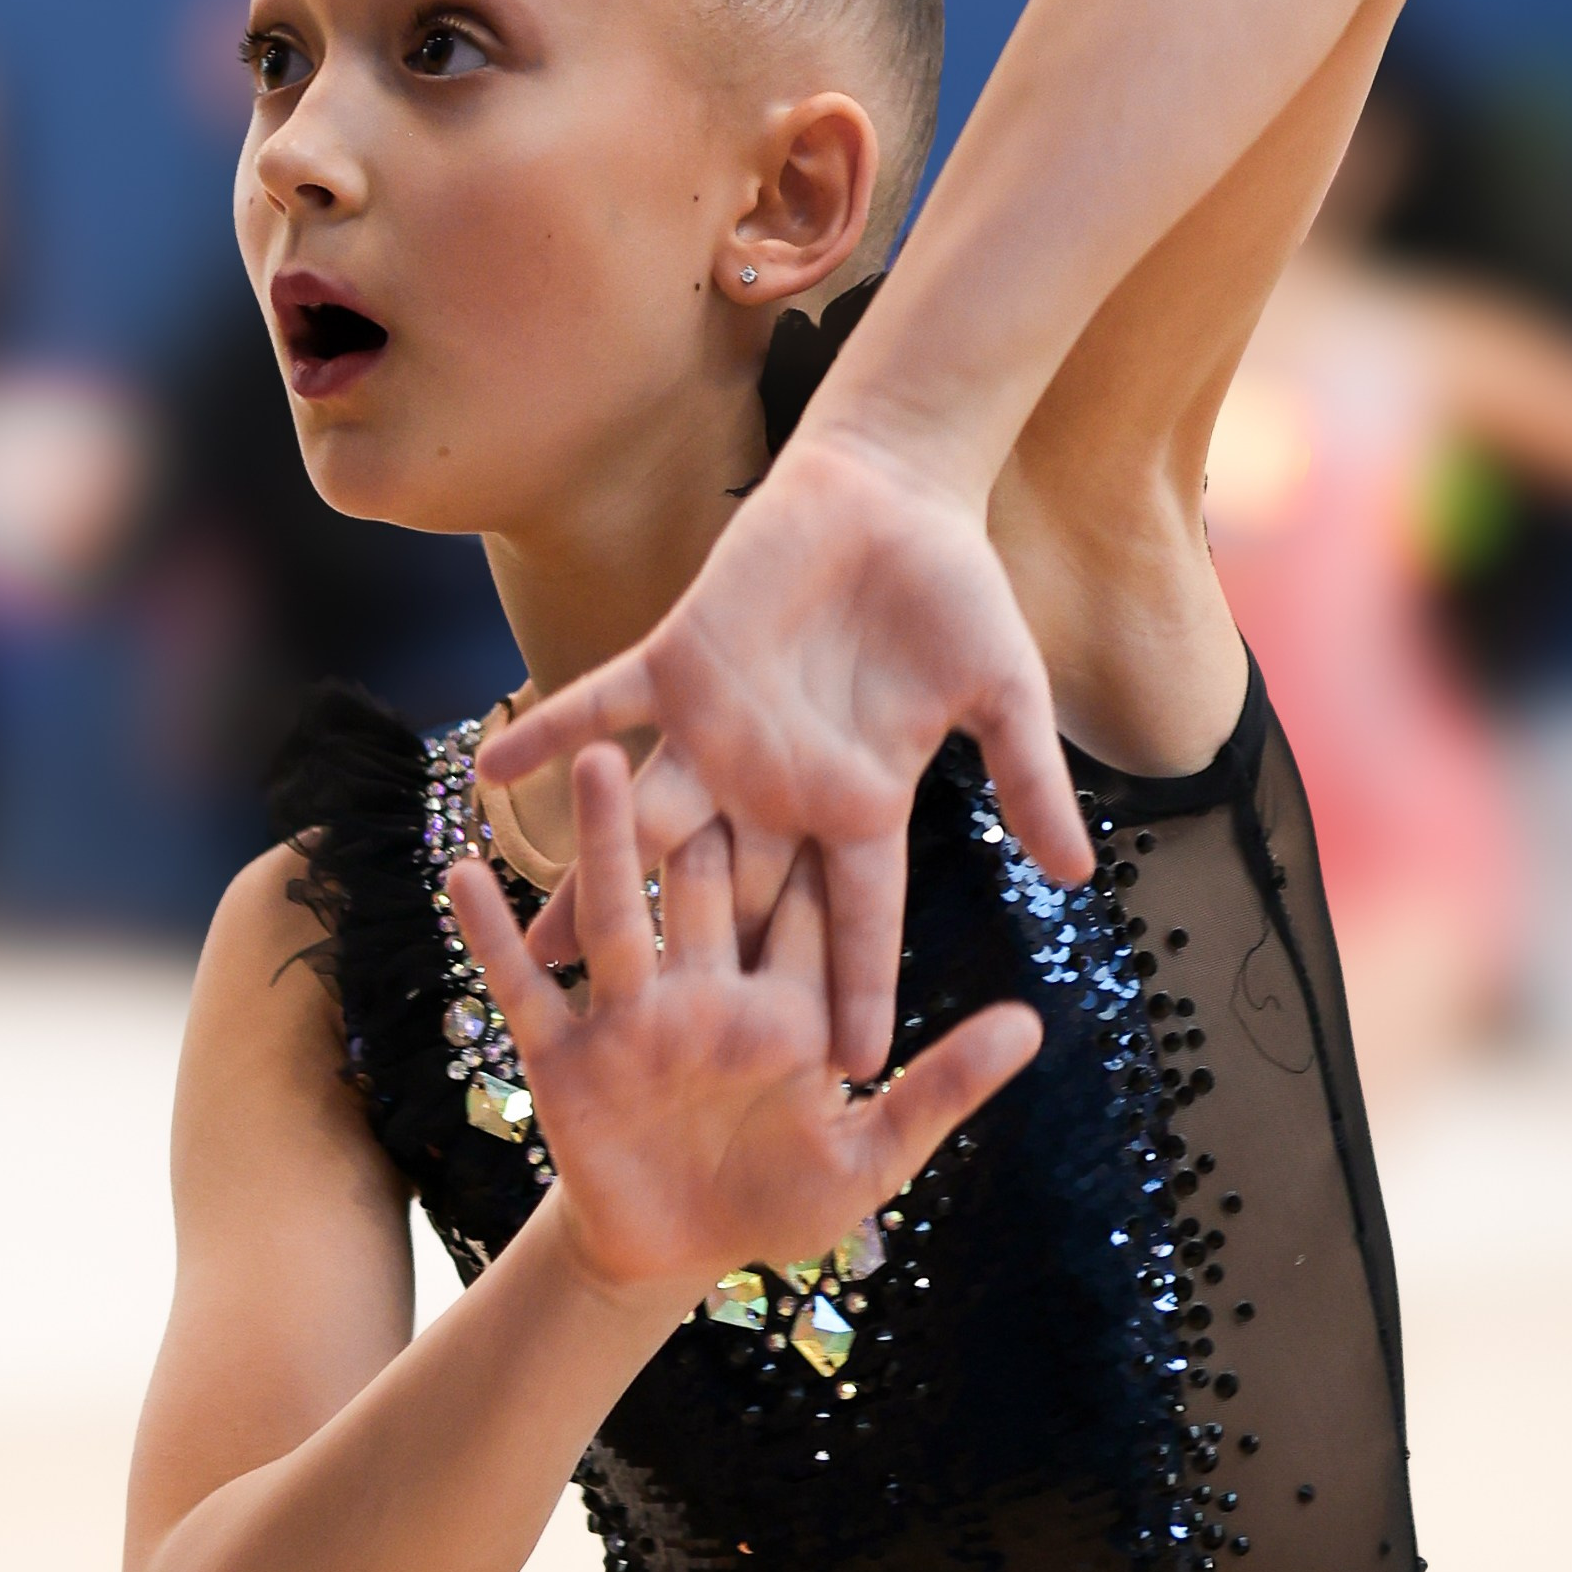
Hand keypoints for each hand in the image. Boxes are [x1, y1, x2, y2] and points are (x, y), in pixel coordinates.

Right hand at [447, 743, 1040, 1311]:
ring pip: (616, 910)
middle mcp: (704, 989)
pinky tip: (462, 869)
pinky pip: (519, 986)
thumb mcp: (871, 1157)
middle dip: (707, 808)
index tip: (843, 738)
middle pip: (708, 881)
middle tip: (711, 708)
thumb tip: (1032, 1025)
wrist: (674, 1258)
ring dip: (605, 841)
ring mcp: (629, 1016)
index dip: (819, 835)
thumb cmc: (779, 1209)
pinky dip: (490, 934)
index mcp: (781, 1001)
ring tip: (597, 763)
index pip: (806, 906)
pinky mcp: (562, 1054)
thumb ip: (942, 1088)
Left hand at [475, 425, 1092, 1078]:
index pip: (856, 920)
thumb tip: (1081, 876)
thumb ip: (1028, 780)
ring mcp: (718, 732)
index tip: (843, 1078)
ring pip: (642, 829)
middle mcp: (777, 786)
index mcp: (858, 803)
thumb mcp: (1005, 694)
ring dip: (588, 882)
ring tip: (539, 960)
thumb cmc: (956, 590)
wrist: (892, 493)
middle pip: (730, 907)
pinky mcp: (676, 666)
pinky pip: (597, 706)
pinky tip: (490, 774)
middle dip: (698, 986)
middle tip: (657, 1070)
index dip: (852, 993)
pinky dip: (549, 735)